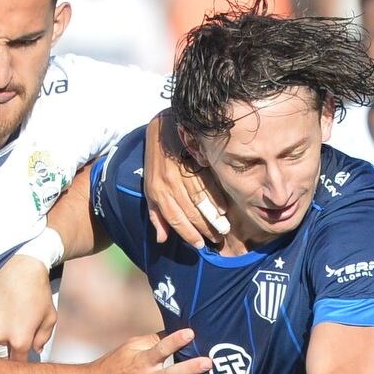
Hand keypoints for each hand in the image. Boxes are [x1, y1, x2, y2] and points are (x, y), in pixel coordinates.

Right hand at [0, 255, 56, 357]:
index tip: (22, 358)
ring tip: (6, 317)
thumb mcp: (49, 317)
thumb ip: (42, 338)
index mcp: (19, 340)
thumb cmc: (38, 292)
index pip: (16, 362)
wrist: (20, 266)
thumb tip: (35, 350)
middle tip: (14, 334)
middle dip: (7, 348)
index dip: (20, 361)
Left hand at [142, 112, 234, 250]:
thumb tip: (161, 239)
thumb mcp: (150, 189)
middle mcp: (169, 183)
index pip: (174, 218)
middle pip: (189, 211)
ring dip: (213, 216)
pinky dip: (216, 197)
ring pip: (200, 199)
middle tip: (218, 238)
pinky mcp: (192, 161)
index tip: (199, 245)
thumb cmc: (158, 163)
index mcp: (157, 191)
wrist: (164, 129)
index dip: (187, 233)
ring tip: (223, 227)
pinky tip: (223, 208)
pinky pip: (207, 183)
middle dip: (205, 228)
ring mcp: (182, 171)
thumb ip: (156, 215)